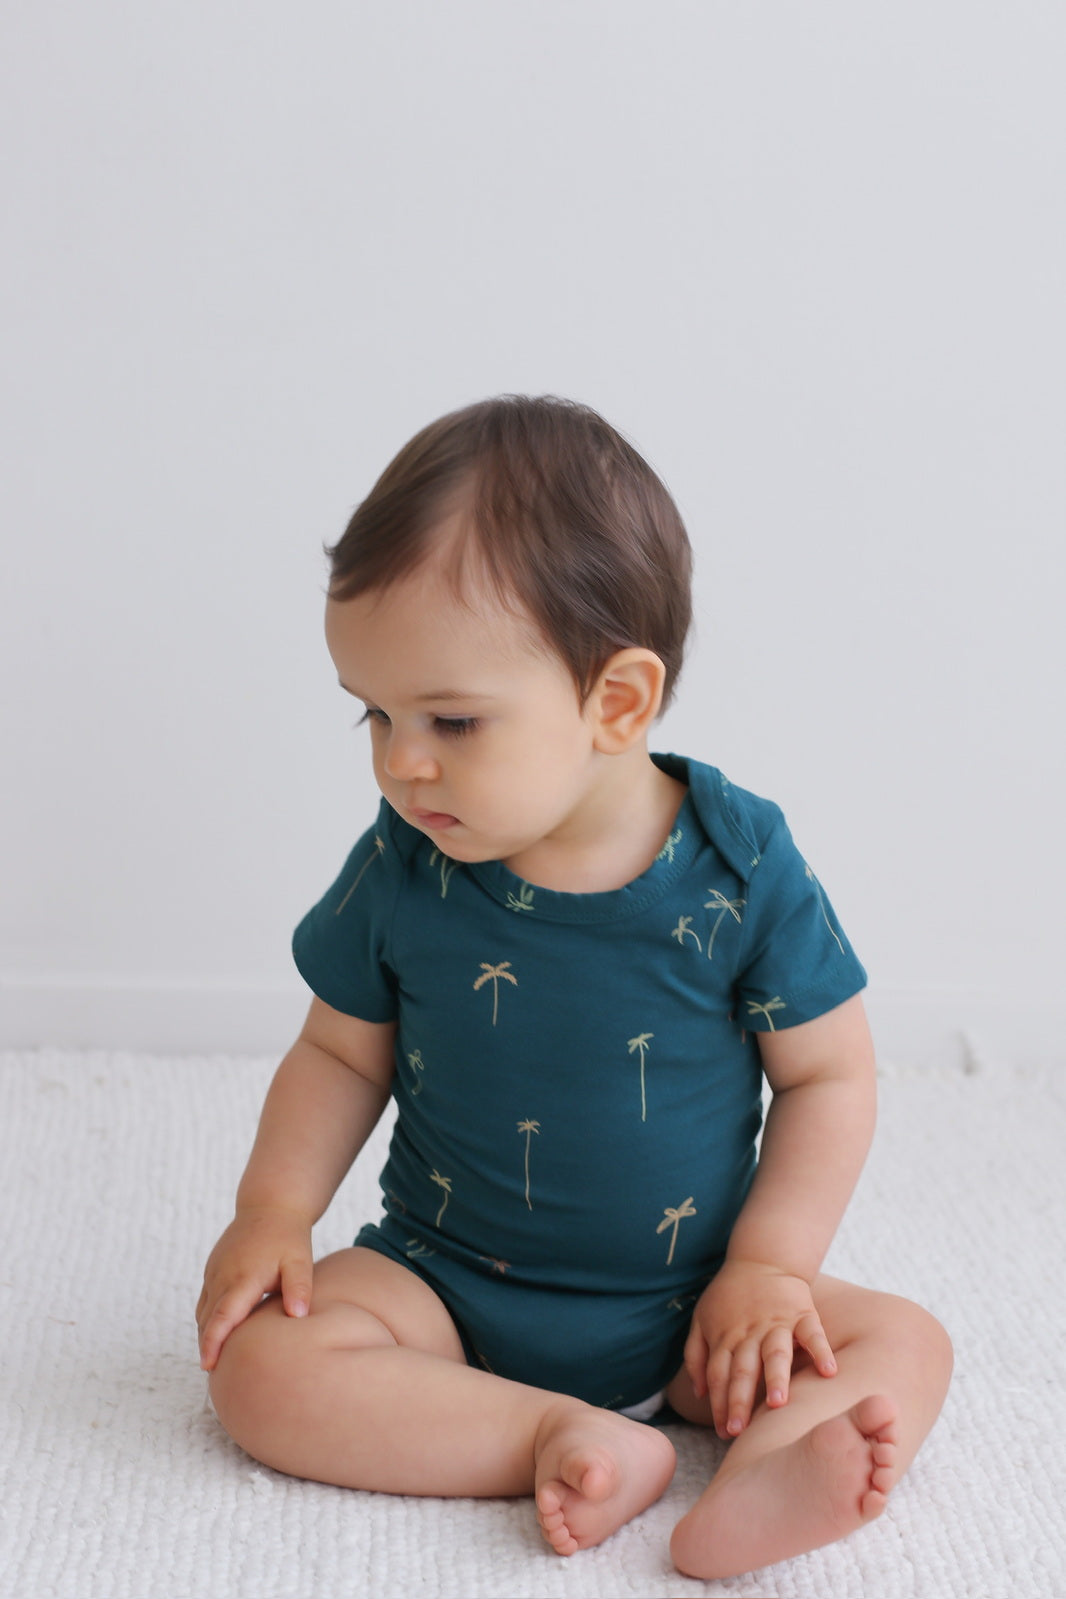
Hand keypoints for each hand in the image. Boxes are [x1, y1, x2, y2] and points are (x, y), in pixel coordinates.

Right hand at [196, 1206, 313, 1371]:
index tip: (208, 1366)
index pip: (223, 1316)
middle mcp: (222, 1275)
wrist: (270, 1204)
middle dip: (208, 1346)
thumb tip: (299, 1316)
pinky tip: (218, 1334)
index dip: (213, 1342)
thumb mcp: (299, 1261)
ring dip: (206, 1334)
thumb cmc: (288, 1236)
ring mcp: (214, 1271)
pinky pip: (204, 1300)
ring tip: (216, 1360)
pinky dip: (207, 1319)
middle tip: (215, 1376)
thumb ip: (299, 1288)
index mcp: (243, 1277)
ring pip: (203, 1311)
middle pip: (207, 1319)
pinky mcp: (213, 1269)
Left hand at [683, 1259, 836, 1438]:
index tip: (723, 1432)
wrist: (763, 1258)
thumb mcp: (701, 1318)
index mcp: (725, 1336)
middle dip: (739, 1400)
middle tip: (739, 1430)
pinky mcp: (802, 1313)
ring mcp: (777, 1323)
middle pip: (742, 1369)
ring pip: (775, 1352)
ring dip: (775, 1377)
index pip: (718, 1374)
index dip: (719, 1403)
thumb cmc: (730, 1295)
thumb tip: (698, 1393)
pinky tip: (829, 1371)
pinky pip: (813, 1333)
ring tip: (778, 1402)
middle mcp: (749, 1332)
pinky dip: (821, 1350)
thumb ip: (696, 1355)